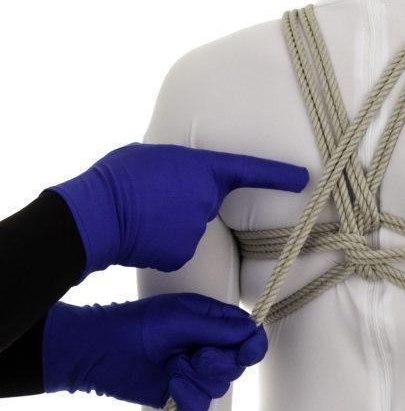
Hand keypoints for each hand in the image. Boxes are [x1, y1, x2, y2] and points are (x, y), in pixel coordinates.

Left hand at [42, 293, 265, 410]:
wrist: (102, 350)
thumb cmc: (140, 324)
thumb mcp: (182, 317)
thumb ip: (218, 327)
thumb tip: (252, 330)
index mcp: (214, 324)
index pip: (249, 336)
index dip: (253, 346)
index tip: (245, 352)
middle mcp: (210, 348)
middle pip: (238, 365)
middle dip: (219, 363)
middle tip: (196, 356)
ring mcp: (196, 374)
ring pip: (221, 387)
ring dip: (198, 379)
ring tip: (172, 367)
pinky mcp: (182, 396)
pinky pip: (202, 405)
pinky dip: (188, 398)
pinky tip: (171, 387)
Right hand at [49, 143, 308, 276]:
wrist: (95, 215)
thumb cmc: (120, 177)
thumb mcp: (154, 156)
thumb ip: (180, 168)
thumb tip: (184, 179)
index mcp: (203, 168)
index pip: (251, 170)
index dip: (278, 174)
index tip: (303, 178)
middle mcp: (208, 200)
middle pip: (208, 204)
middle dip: (186, 200)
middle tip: (154, 195)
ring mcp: (198, 230)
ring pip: (192, 228)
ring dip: (172, 222)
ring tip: (143, 214)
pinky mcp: (184, 255)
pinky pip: (179, 247)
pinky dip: (163, 242)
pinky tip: (143, 235)